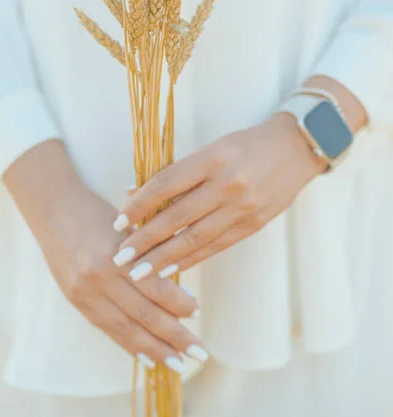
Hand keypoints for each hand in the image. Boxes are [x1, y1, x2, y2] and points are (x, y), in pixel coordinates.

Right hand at [4, 141, 206, 372]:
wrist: (53, 209)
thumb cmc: (98, 211)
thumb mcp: (128, 226)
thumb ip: (150, 255)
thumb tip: (179, 293)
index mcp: (116, 254)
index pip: (153, 287)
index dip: (177, 304)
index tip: (198, 313)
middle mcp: (98, 277)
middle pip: (142, 314)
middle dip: (173, 337)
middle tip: (199, 353)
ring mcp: (84, 292)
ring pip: (124, 328)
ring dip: (154, 350)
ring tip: (177, 365)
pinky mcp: (75, 300)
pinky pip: (106, 328)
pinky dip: (128, 345)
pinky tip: (147, 358)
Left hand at [112, 112, 324, 277]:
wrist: (297, 148)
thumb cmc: (247, 144)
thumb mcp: (213, 148)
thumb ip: (180, 172)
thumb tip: (139, 193)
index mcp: (213, 158)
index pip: (166, 184)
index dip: (139, 205)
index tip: (118, 222)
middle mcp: (227, 184)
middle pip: (177, 217)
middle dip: (145, 240)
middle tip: (120, 258)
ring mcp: (243, 206)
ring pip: (196, 237)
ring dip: (164, 257)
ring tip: (140, 272)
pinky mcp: (255, 223)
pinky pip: (217, 245)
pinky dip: (193, 258)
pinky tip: (173, 268)